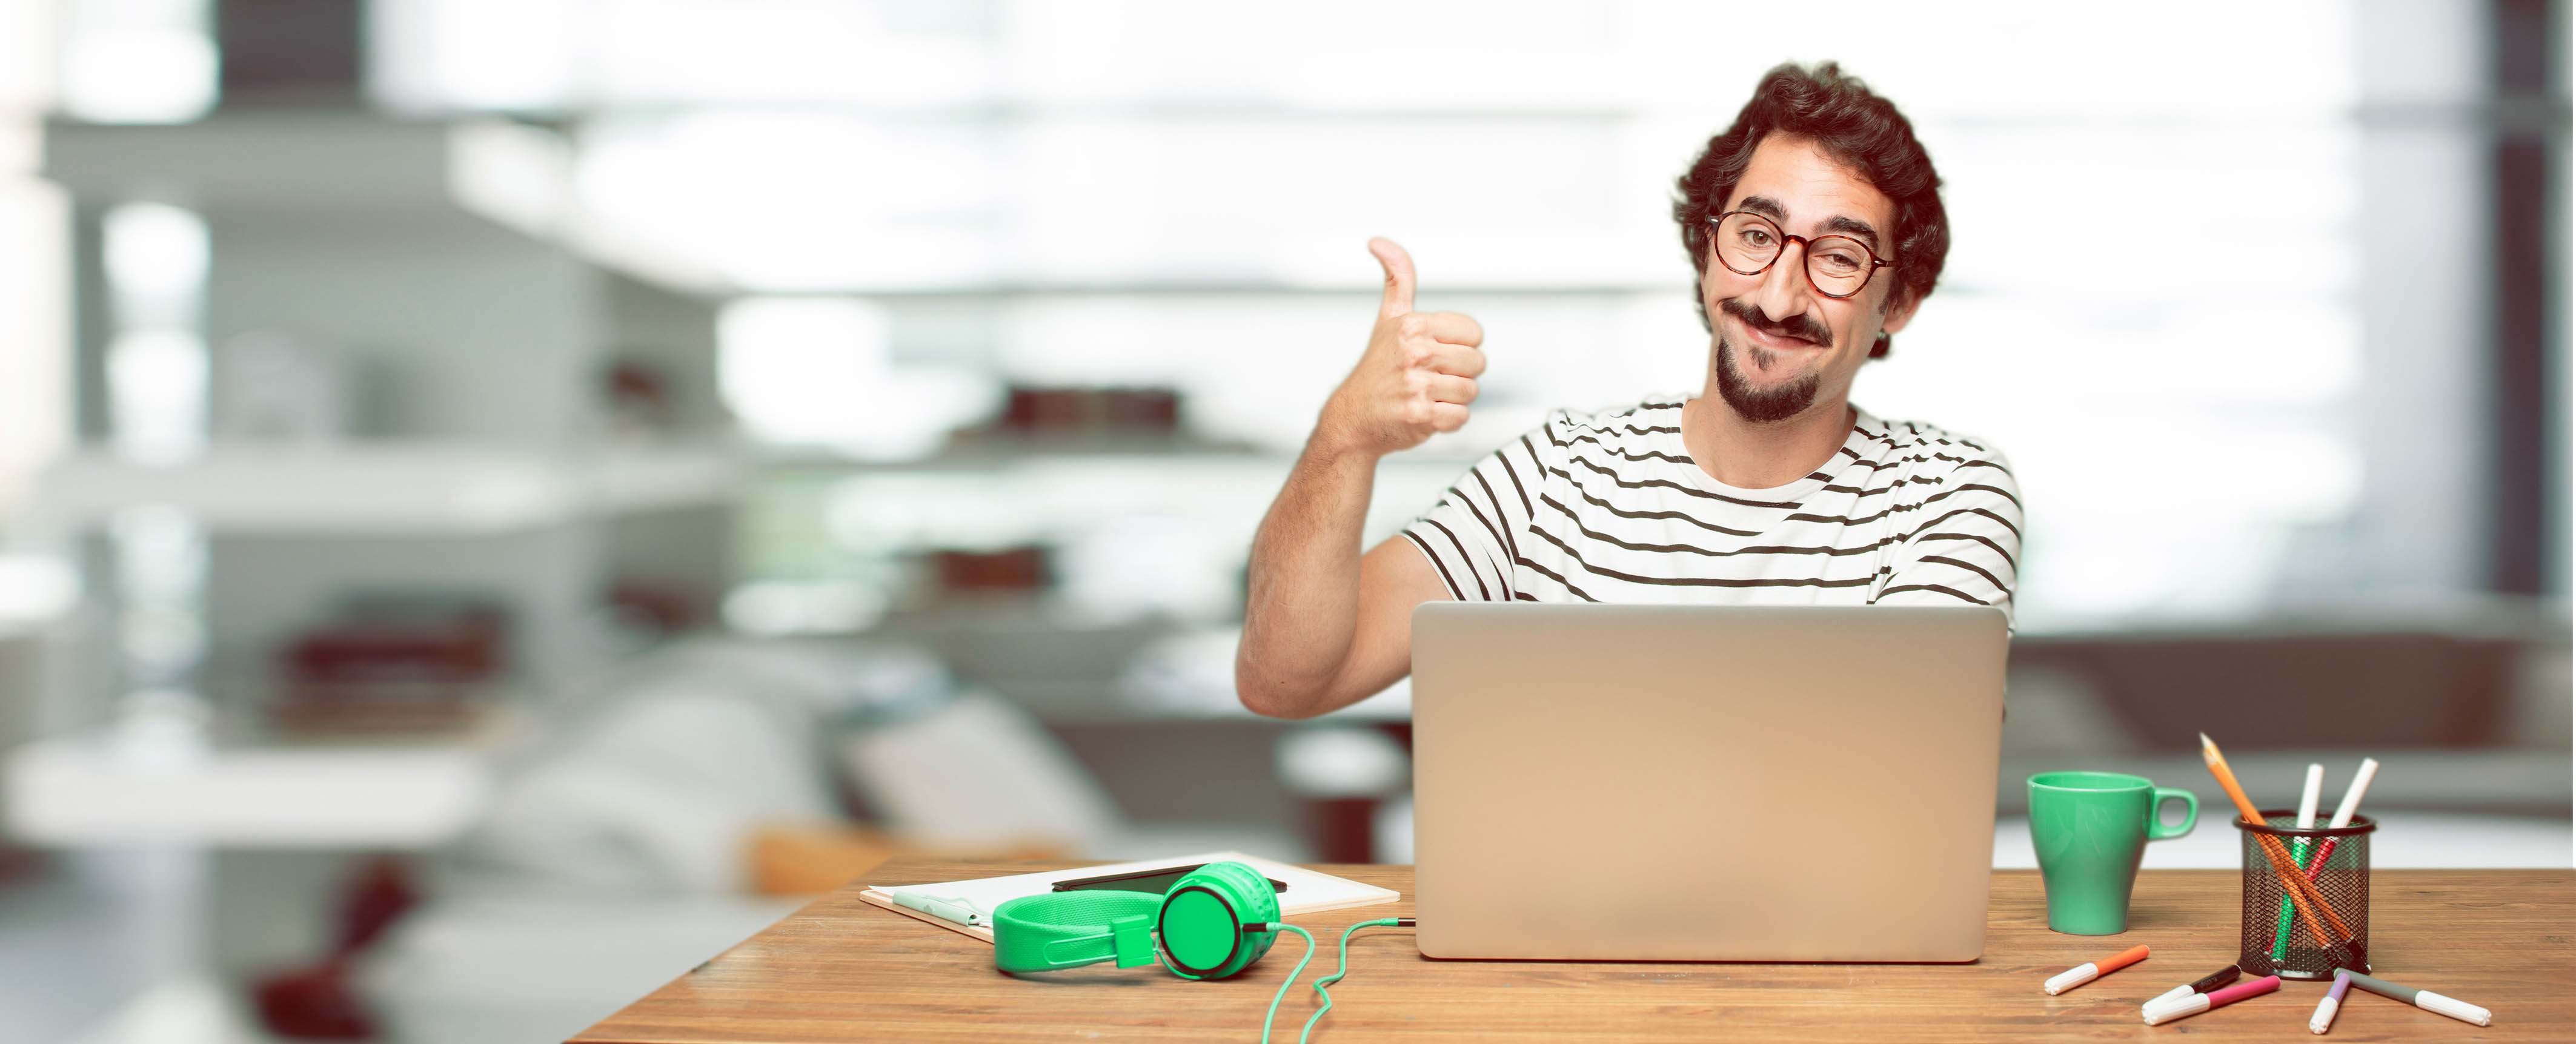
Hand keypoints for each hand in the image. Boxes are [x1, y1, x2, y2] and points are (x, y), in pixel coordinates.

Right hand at [1314, 238, 1485, 458]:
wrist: (1353, 418)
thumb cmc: (1377, 369)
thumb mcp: (1388, 317)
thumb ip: (1398, 278)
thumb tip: (1379, 242)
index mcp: (1413, 325)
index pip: (1474, 333)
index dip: (1460, 346)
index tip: (1435, 353)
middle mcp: (1414, 352)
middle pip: (1478, 362)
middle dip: (1458, 374)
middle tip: (1429, 377)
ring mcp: (1417, 384)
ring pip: (1471, 391)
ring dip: (1452, 398)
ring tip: (1425, 395)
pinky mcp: (1421, 415)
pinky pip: (1461, 417)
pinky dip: (1447, 420)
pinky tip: (1425, 413)